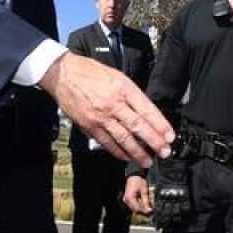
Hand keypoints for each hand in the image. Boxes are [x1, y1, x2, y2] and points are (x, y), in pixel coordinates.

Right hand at [38, 53, 173, 166]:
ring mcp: (100, 116)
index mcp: (123, 88)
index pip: (146, 109)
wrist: (62, 74)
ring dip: (137, 152)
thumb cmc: (89, 72)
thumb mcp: (116, 75)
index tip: (169, 136)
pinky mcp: (88, 125)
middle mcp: (113, 103)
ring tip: (147, 160)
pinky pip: (106, 142)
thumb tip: (146, 112)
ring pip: (123, 138)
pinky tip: (126, 157)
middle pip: (138, 126)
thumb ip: (130, 94)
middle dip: (154, 141)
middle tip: (165, 152)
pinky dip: (117, 151)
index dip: (160, 125)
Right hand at [124, 175, 153, 214]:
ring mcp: (126, 200)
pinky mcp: (127, 199)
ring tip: (148, 205)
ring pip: (134, 208)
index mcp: (130, 198)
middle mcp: (126, 200)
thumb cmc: (138, 181)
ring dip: (141, 208)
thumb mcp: (144, 191)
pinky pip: (133, 205)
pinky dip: (139, 205)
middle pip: (135, 209)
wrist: (134, 176)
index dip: (144, 211)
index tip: (150, 211)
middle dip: (143, 210)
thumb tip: (149, 210)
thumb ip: (146, 201)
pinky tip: (144, 203)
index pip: (137, 209)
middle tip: (150, 209)